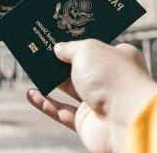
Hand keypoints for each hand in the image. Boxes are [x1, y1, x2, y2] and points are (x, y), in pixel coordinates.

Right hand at [27, 39, 156, 152]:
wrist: (125, 120)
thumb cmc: (112, 77)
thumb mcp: (88, 49)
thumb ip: (70, 47)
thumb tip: (58, 49)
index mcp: (119, 57)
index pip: (97, 46)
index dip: (78, 40)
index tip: (60, 34)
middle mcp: (110, 79)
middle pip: (81, 67)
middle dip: (61, 60)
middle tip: (42, 50)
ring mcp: (98, 102)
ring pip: (69, 89)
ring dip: (51, 80)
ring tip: (33, 68)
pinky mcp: (86, 122)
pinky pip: (61, 112)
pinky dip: (45, 104)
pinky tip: (31, 94)